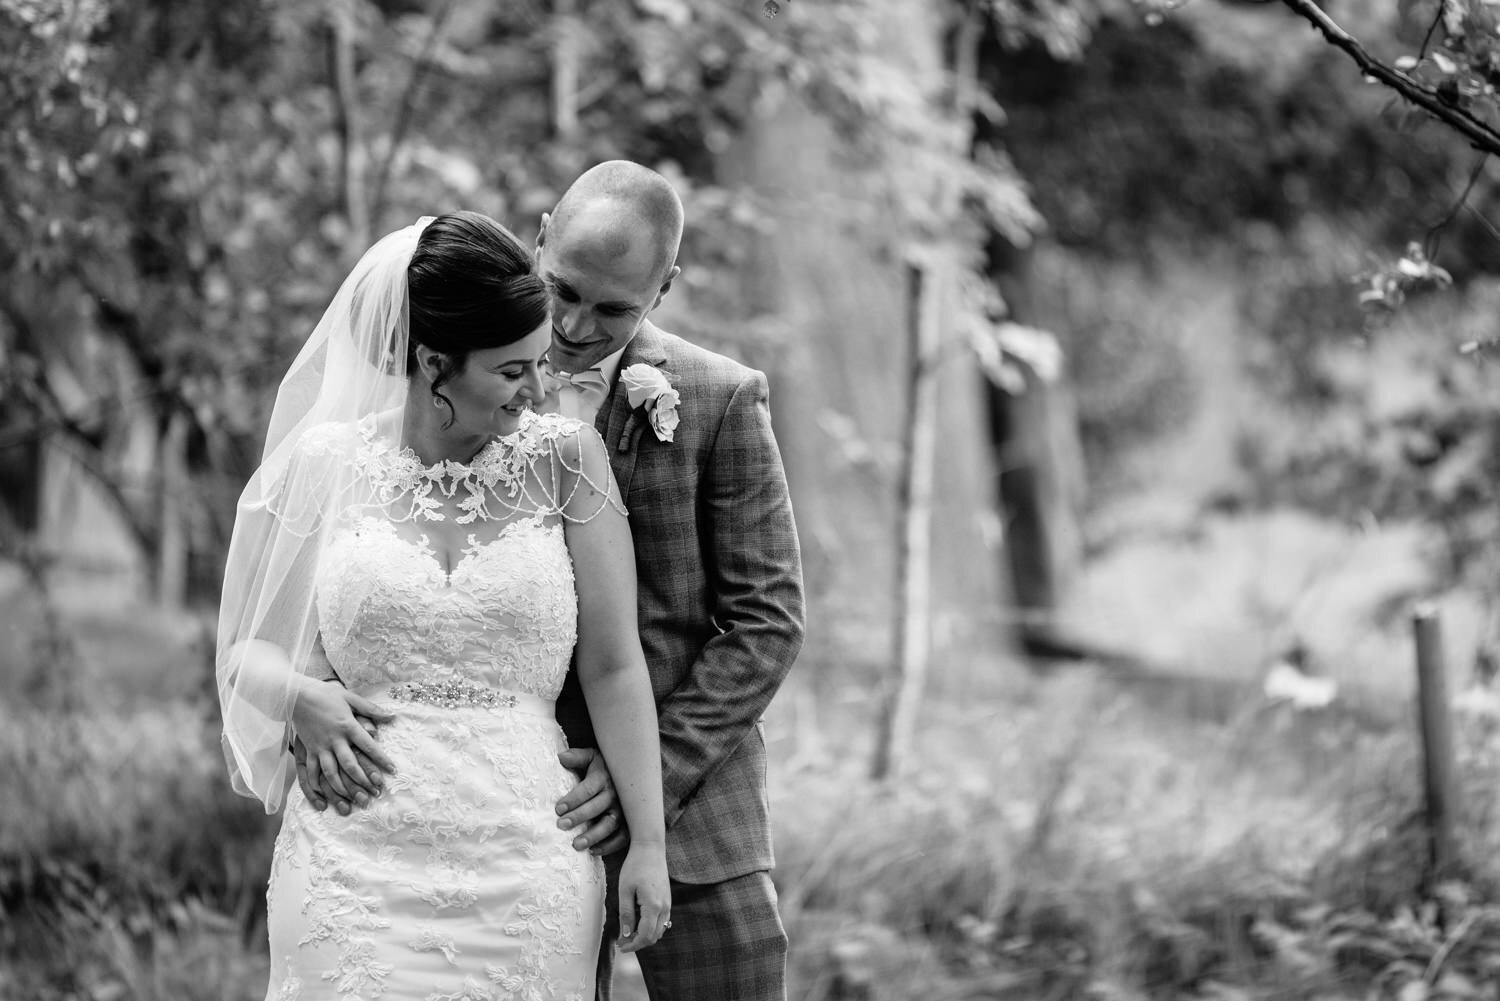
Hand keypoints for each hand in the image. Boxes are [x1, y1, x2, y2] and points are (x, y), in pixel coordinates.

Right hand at [290, 681, 396, 814]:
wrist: (296, 695)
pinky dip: (316, 787)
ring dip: (341, 789)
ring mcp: (319, 747)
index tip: (393, 770)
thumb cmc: (327, 695)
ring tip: (352, 802)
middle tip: (374, 793)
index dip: (381, 759)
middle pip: (350, 764)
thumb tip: (392, 716)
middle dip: (362, 780)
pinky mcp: (307, 751)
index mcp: (347, 726)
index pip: (368, 745)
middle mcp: (334, 739)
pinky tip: (322, 800)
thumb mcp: (351, 698)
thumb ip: (371, 709)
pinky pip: (310, 772)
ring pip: (330, 772)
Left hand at [556, 747, 628, 854]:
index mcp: (603, 778)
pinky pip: (622, 837)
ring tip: (576, 845)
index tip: (558, 809)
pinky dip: (609, 845)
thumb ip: (577, 757)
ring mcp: (624, 810)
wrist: (630, 772)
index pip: (587, 789)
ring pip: (610, 824)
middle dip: (579, 817)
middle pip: (597, 807)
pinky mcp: (629, 822)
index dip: (573, 799)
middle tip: (561, 825)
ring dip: (593, 835)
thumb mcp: (591, 757)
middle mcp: (615, 794)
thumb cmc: (603, 767)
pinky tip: (593, 851)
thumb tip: (561, 757)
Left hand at [616, 841, 669, 953]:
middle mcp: (664, 907)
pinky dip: (651, 927)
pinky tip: (638, 923)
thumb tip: (626, 934)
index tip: (620, 946)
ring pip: (659, 930)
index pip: (645, 936)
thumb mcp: (625, 890)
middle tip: (622, 941)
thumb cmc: (635, 866)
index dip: (632, 945)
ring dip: (645, 936)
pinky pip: (662, 921)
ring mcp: (668, 903)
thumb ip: (626, 914)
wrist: (651, 848)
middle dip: (638, 943)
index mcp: (653, 906)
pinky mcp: (667, 899)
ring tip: (628, 933)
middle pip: (654, 936)